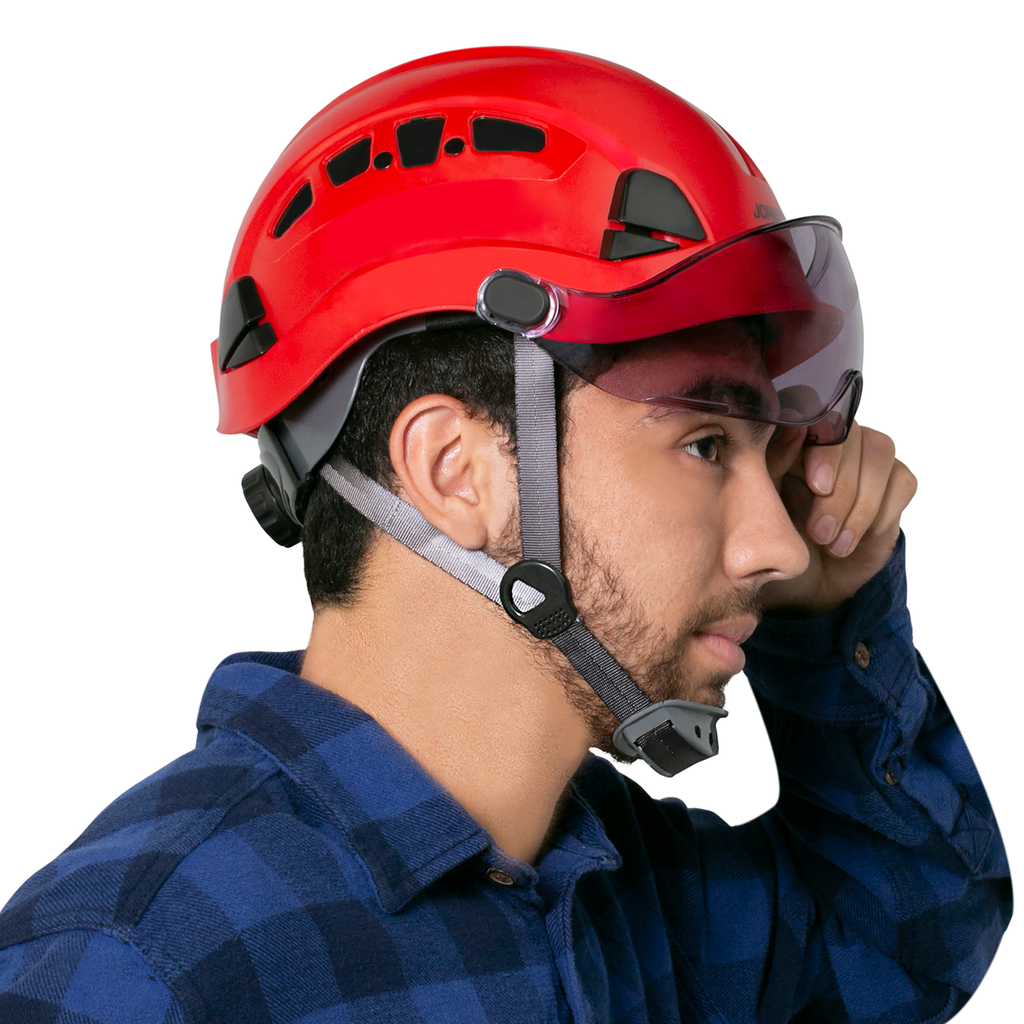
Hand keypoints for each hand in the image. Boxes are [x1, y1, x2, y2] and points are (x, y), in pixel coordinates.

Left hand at [760, 421, 917, 615]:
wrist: (799, 584)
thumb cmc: (774, 542)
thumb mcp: (760, 505)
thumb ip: (774, 464)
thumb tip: (794, 429)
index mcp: (794, 439)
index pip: (818, 419)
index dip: (824, 450)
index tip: (817, 486)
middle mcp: (832, 442)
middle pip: (853, 436)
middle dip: (840, 491)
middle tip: (819, 532)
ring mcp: (865, 460)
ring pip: (880, 453)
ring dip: (859, 506)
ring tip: (833, 545)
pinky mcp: (892, 485)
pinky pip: (902, 481)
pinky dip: (879, 515)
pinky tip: (854, 541)